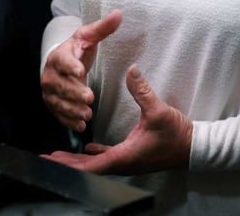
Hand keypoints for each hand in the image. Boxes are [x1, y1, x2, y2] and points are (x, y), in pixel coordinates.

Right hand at [42, 10, 121, 131]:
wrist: (62, 63)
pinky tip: (80, 126)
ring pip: (58, 102)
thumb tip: (119, 13)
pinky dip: (68, 121)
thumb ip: (103, 28)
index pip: (62, 61)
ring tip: (87, 115)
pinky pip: (58, 114)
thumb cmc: (78, 49)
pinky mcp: (53, 104)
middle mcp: (50, 74)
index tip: (82, 72)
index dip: (71, 66)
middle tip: (90, 98)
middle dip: (74, 93)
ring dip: (72, 110)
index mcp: (59, 55)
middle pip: (60, 85)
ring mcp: (50, 91)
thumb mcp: (89, 37)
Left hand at [45, 65, 192, 174]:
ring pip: (96, 164)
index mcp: (124, 156)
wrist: (194, 147)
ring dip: (78, 160)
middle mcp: (122, 163)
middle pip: (88, 168)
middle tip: (45, 159)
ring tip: (59, 156)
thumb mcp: (158, 110)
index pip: (90, 166)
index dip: (69, 164)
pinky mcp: (132, 156)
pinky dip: (94, 155)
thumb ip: (141, 90)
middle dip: (67, 164)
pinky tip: (87, 148)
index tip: (51, 160)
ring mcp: (127, 161)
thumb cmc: (176, 134)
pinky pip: (107, 158)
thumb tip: (131, 70)